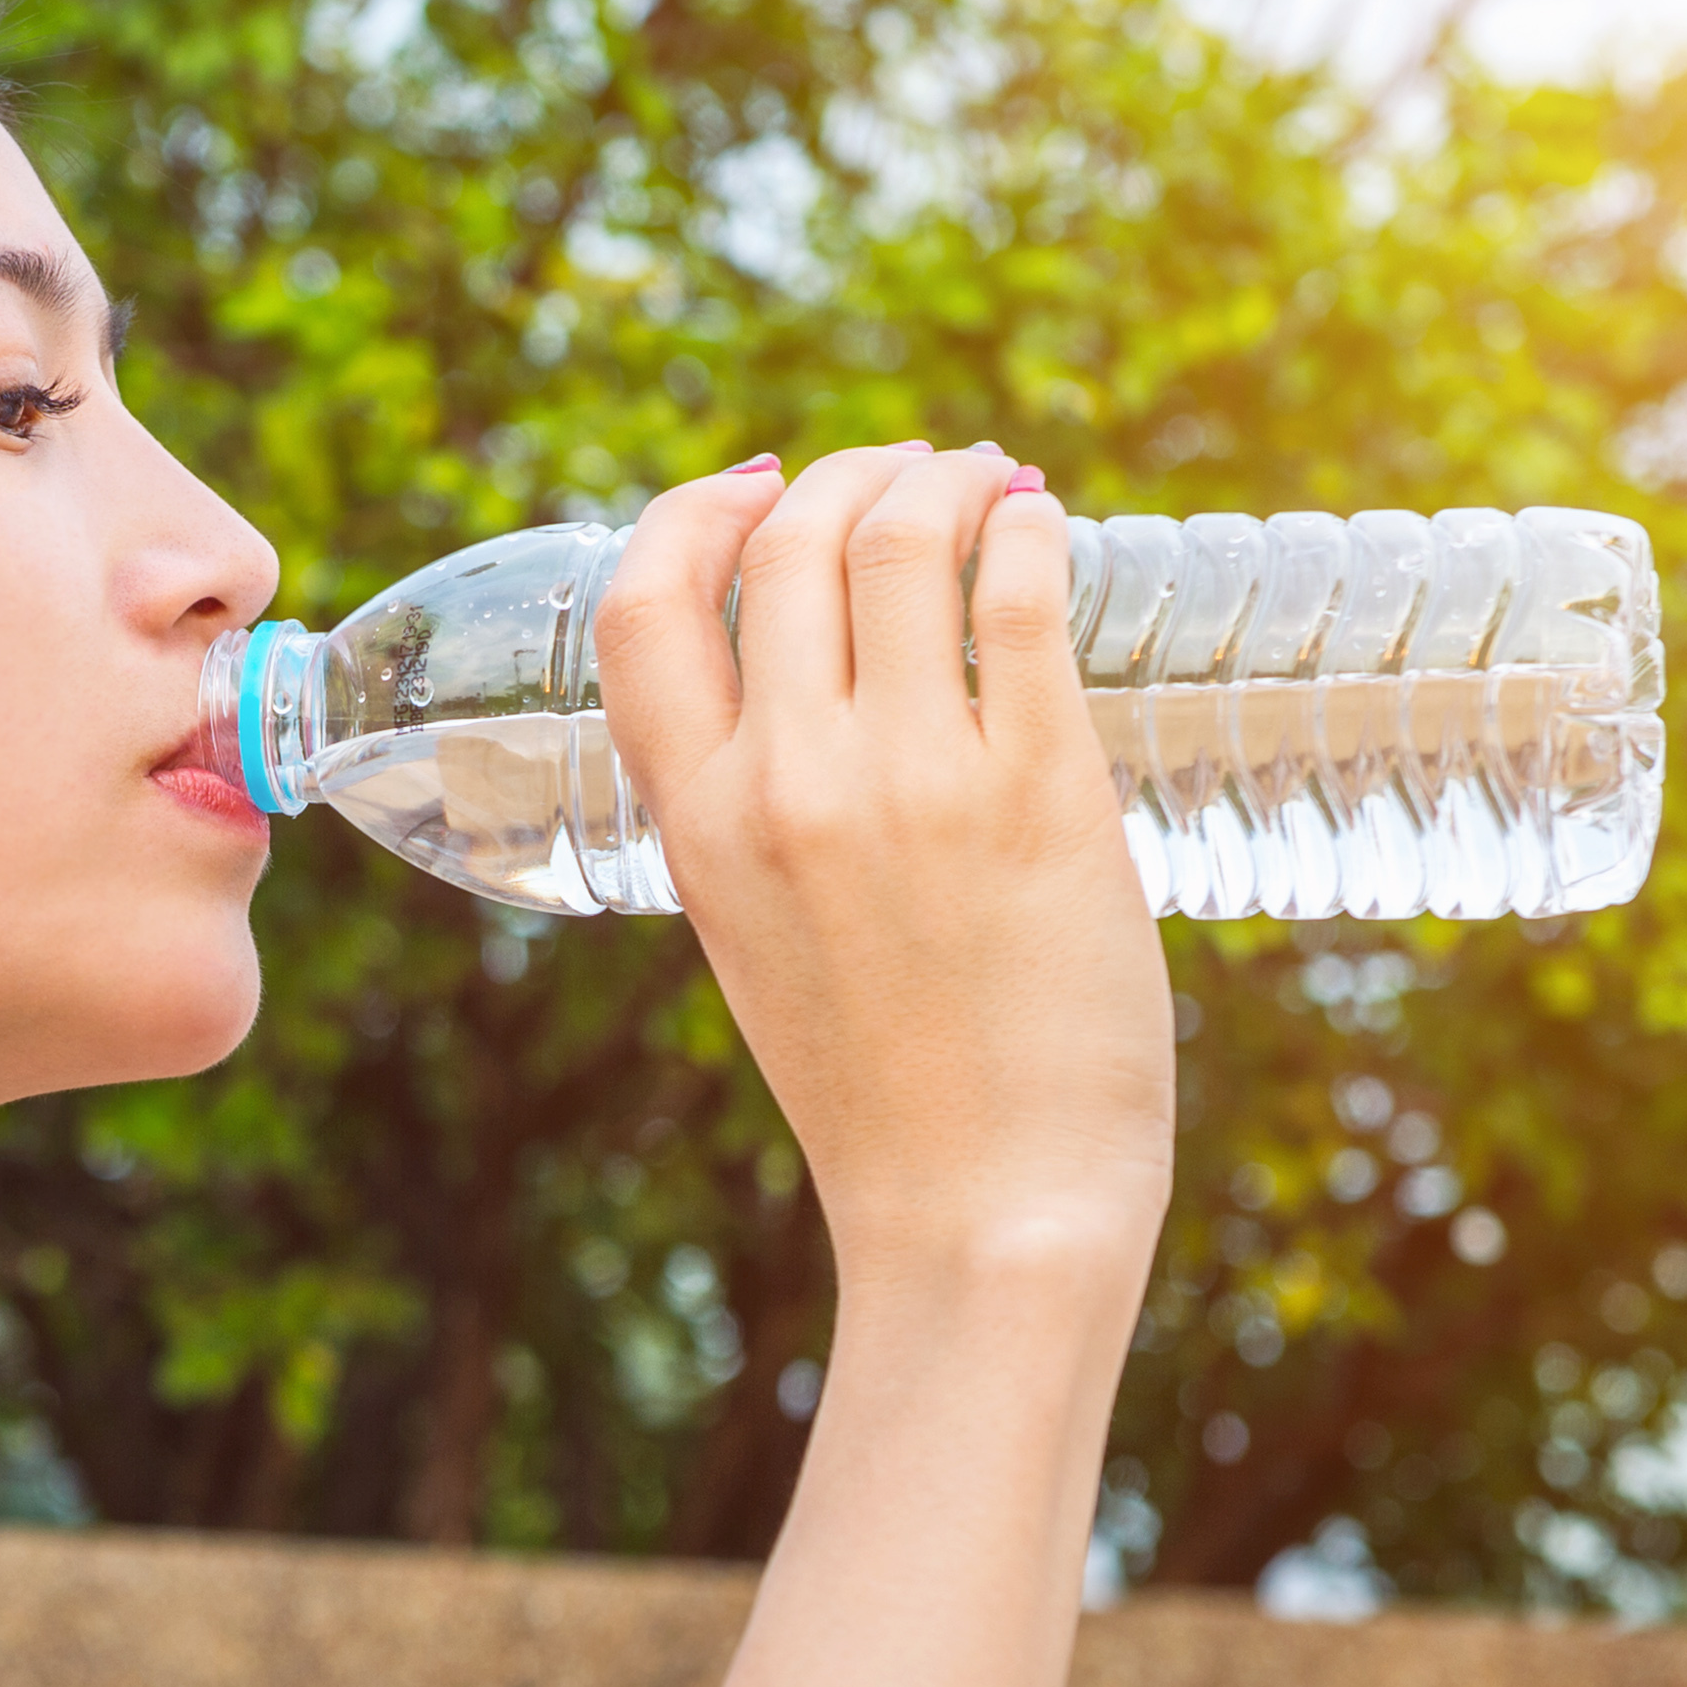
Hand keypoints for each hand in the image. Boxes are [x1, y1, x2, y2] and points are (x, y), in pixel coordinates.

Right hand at [593, 445, 1174, 1284]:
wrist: (985, 1211)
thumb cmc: (888, 1094)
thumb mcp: (761, 939)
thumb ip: (759, 817)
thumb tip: (820, 684)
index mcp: (697, 825)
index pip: (646, 605)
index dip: (696, 511)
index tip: (759, 483)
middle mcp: (786, 785)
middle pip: (793, 543)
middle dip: (854, 475)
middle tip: (913, 475)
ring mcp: (910, 784)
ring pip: (904, 539)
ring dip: (946, 478)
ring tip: (988, 484)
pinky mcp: (1039, 792)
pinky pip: (1017, 600)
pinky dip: (1027, 531)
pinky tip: (1041, 528)